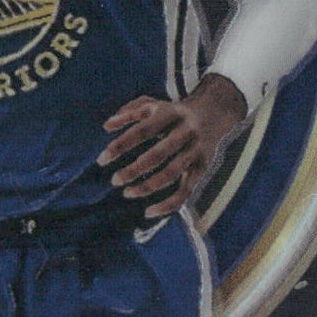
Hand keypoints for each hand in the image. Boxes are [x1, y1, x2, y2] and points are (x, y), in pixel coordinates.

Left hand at [98, 74, 249, 218]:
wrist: (215, 112)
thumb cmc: (173, 112)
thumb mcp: (152, 105)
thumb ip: (128, 112)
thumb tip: (106, 125)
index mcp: (170, 113)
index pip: (141, 131)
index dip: (121, 145)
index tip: (101, 160)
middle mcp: (185, 132)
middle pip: (158, 155)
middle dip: (134, 170)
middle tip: (114, 180)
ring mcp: (196, 151)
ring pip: (172, 174)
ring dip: (148, 187)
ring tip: (127, 193)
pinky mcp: (203, 168)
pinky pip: (186, 191)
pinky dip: (168, 205)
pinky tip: (149, 212)